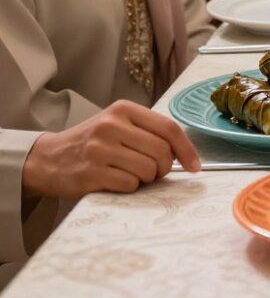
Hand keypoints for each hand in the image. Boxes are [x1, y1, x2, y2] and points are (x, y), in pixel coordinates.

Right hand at [21, 100, 199, 199]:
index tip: (195, 166)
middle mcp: (111, 125)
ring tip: (132, 174)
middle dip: (164, 168)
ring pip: (148, 169)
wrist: (47, 159)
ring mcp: (100, 148)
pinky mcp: (91, 172)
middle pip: (162, 151)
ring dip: (147, 178)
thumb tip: (185, 154)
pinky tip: (116, 181)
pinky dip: (130, 187)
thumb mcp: (118, 125)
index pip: (169, 128)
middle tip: (153, 172)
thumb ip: (148, 132)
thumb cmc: (91, 143)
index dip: (187, 149)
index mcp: (123, 110)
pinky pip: (130, 184)